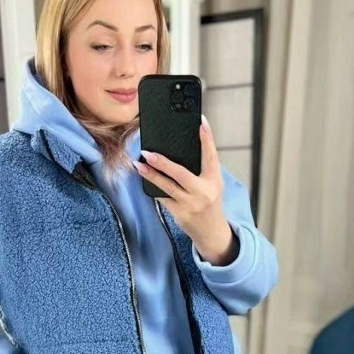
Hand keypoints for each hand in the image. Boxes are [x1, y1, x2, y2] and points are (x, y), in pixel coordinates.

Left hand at [132, 115, 232, 261]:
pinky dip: (153, 187)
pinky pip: (162, 197)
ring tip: (138, 165)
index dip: (207, 138)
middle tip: (147, 152)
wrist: (211, 231)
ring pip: (167, 187)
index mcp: (214, 180)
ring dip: (151, 175)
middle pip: (181, 174)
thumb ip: (204, 165)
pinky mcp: (179, 213)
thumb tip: (188, 142)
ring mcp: (190, 204)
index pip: (211, 156)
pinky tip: (144, 179)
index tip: (201, 122)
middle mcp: (203, 191)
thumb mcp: (213, 182)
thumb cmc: (210, 201)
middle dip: (163, 162)